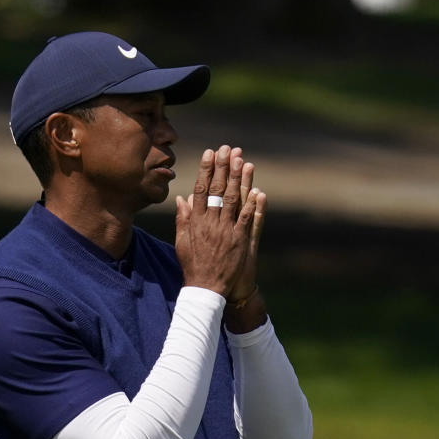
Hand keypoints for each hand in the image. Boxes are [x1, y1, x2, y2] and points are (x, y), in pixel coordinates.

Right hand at [175, 144, 265, 300]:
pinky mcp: (239, 241)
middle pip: (216, 190)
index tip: (210, 153)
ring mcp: (226, 232)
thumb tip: (182, 198)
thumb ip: (183, 219)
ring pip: (232, 200)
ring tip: (241, 160)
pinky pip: (246, 219)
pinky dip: (252, 204)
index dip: (206, 170)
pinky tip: (256, 189)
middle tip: (227, 149)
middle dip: (222, 167)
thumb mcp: (182, 242)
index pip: (200, 190)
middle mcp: (210, 224)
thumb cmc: (193, 266)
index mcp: (196, 222)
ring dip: (238, 179)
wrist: (206, 289)